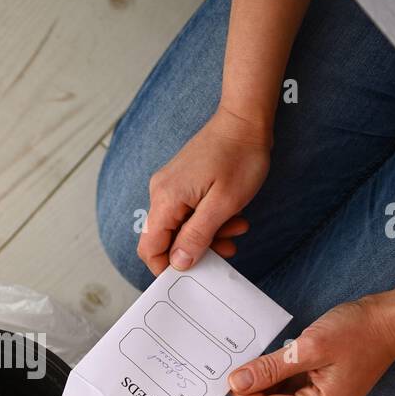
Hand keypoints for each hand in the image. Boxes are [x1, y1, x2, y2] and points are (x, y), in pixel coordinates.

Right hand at [139, 107, 271, 274]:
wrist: (245, 120)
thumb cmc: (239, 157)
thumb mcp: (223, 204)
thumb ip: (197, 236)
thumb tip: (178, 263)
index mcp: (166, 199)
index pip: (149, 247)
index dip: (165, 267)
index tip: (191, 274)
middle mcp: (161, 192)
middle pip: (165, 239)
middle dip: (195, 249)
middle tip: (227, 247)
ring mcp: (170, 186)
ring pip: (180, 227)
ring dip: (207, 234)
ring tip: (236, 228)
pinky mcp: (181, 182)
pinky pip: (188, 212)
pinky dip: (208, 219)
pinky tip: (231, 216)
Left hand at [227, 297, 394, 395]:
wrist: (393, 318)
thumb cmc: (360, 330)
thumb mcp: (309, 347)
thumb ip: (270, 368)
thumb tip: (238, 383)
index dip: (244, 395)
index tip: (227, 376)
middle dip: (253, 388)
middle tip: (236, 365)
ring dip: (266, 380)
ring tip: (253, 359)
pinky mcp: (328, 385)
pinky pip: (295, 385)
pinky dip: (280, 374)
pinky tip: (273, 358)